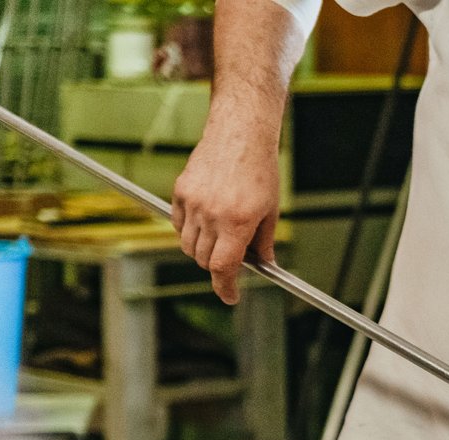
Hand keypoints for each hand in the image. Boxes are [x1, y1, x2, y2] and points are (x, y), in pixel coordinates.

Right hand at [171, 125, 279, 304]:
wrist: (239, 134)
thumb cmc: (260, 172)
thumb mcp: (270, 211)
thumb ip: (264, 242)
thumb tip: (263, 266)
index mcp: (237, 223)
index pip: (222, 268)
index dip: (225, 288)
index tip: (230, 296)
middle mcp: (212, 215)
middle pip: (203, 260)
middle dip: (217, 267)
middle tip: (232, 259)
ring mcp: (192, 203)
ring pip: (188, 245)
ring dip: (201, 250)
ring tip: (220, 236)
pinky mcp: (180, 191)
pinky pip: (178, 224)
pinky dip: (189, 230)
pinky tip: (205, 220)